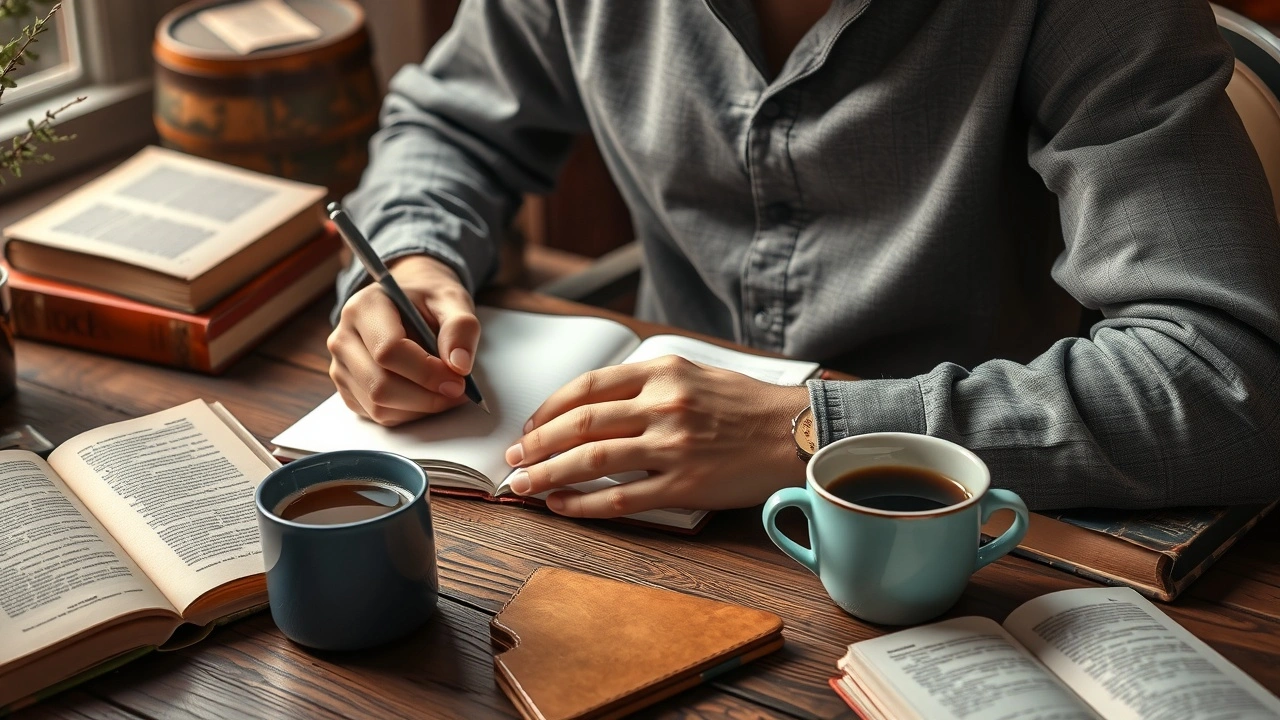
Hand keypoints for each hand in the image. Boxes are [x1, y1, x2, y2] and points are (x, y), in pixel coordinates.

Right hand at [327, 255, 479, 425]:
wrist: (406, 302)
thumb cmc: (427, 299)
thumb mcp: (451, 300)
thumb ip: (460, 327)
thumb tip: (460, 365)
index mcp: (364, 307)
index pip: (388, 350)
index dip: (427, 372)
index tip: (458, 379)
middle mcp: (343, 338)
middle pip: (380, 385)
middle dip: (426, 396)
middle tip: (458, 391)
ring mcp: (341, 366)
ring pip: (378, 405)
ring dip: (420, 407)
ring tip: (446, 391)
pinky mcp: (347, 389)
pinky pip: (377, 415)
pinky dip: (409, 413)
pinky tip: (426, 394)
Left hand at [503, 355, 810, 517]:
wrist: (798, 433)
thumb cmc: (747, 406)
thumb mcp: (695, 374)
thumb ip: (648, 384)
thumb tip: (595, 405)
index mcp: (663, 371)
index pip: (588, 387)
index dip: (549, 409)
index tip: (529, 426)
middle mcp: (664, 405)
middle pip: (580, 424)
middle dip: (536, 443)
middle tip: (513, 458)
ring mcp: (673, 446)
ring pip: (591, 460)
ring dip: (547, 474)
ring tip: (522, 485)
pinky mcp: (684, 485)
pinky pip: (621, 498)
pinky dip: (584, 504)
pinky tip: (562, 506)